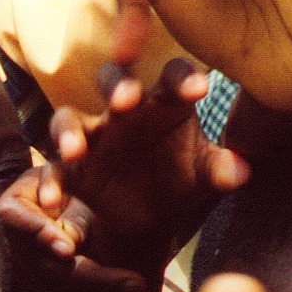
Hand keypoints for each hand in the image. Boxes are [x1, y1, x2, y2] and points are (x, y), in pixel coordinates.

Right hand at [0, 171, 157, 291]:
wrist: (76, 193)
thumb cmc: (73, 173)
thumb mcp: (71, 172)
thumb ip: (67, 190)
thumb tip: (68, 244)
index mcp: (13, 209)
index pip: (20, 224)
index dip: (42, 237)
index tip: (67, 250)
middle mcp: (16, 248)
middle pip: (50, 271)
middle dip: (96, 280)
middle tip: (137, 283)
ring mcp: (31, 277)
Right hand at [42, 58, 247, 271]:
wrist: (153, 215)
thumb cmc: (183, 178)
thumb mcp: (205, 176)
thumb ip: (221, 169)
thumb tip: (241, 172)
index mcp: (166, 101)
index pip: (174, 76)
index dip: (183, 78)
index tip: (199, 89)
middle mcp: (125, 109)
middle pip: (114, 80)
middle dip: (118, 86)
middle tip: (126, 99)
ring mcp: (94, 135)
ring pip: (70, 118)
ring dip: (69, 131)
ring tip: (75, 150)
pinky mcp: (72, 168)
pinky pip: (55, 169)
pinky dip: (50, 183)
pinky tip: (52, 202)